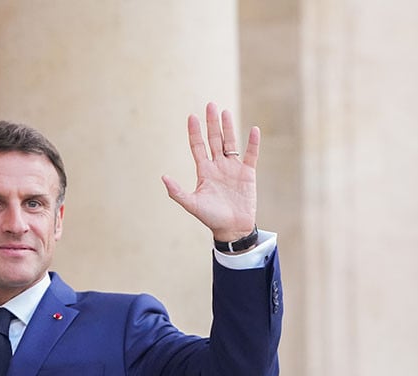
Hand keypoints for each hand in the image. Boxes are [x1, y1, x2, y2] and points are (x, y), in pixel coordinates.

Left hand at [162, 102, 259, 242]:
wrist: (232, 228)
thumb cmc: (210, 217)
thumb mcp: (191, 204)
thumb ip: (177, 191)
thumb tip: (163, 177)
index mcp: (204, 171)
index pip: (198, 147)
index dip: (195, 133)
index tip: (191, 117)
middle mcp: (218, 166)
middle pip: (214, 140)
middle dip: (212, 123)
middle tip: (210, 104)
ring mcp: (233, 168)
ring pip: (230, 143)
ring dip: (228, 128)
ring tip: (224, 112)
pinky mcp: (248, 174)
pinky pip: (251, 155)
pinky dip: (253, 143)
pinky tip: (254, 130)